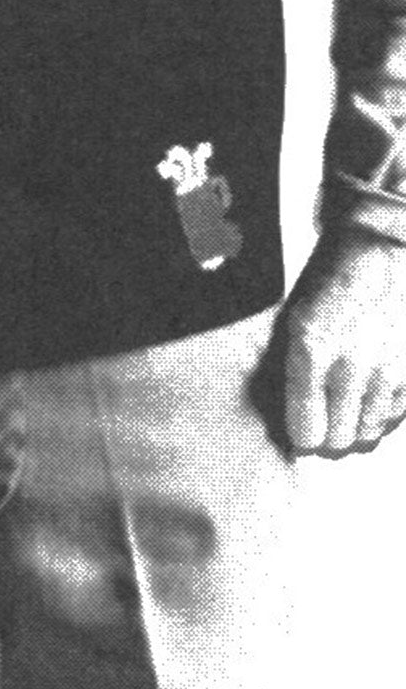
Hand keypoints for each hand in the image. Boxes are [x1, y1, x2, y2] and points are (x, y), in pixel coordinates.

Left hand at [283, 230, 405, 455]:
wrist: (384, 248)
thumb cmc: (332, 279)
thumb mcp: (296, 316)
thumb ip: (293, 368)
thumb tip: (294, 419)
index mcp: (311, 347)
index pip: (306, 429)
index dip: (301, 435)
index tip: (301, 429)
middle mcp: (351, 365)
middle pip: (338, 441)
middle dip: (326, 437)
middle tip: (323, 420)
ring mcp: (388, 369)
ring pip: (369, 434)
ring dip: (355, 426)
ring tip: (347, 404)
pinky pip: (395, 417)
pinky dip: (382, 414)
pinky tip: (371, 392)